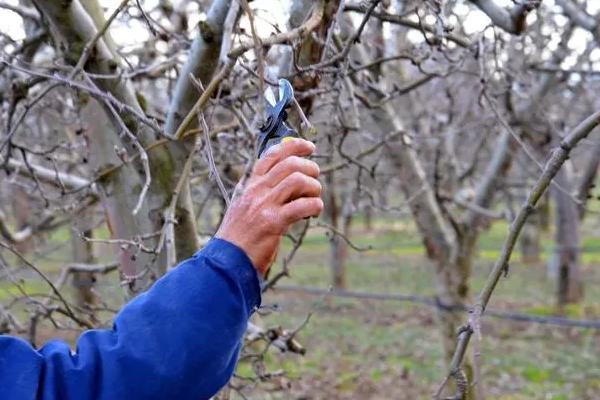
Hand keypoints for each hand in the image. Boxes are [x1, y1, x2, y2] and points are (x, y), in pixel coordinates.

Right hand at [216, 138, 322, 275]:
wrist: (227, 260)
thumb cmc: (239, 237)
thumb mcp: (243, 207)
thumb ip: (260, 193)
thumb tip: (284, 180)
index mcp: (250, 185)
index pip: (272, 155)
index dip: (294, 146)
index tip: (309, 146)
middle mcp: (256, 191)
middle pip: (290, 163)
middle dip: (310, 167)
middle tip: (315, 178)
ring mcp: (264, 205)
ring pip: (298, 180)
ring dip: (314, 187)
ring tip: (315, 198)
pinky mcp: (273, 222)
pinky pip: (302, 205)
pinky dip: (314, 205)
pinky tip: (314, 212)